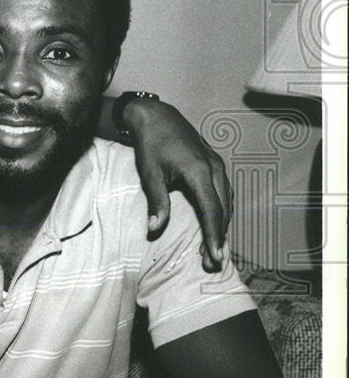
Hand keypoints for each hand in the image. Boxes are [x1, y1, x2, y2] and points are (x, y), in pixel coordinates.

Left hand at [125, 99, 231, 270]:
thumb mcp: (150, 174)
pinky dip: (222, 209)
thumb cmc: (150, 144)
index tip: (215, 257)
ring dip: (221, 224)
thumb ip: (157, 202)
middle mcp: (214, 168)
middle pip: (223, 209)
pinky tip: (215, 221)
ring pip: (226, 201)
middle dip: (219, 236)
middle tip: (212, 262)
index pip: (212, 210)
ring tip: (213, 247)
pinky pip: (224, 191)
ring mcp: (217, 164)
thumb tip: (154, 229)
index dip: (213, 235)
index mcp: (199, 172)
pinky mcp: (215, 163)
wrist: (156, 116)